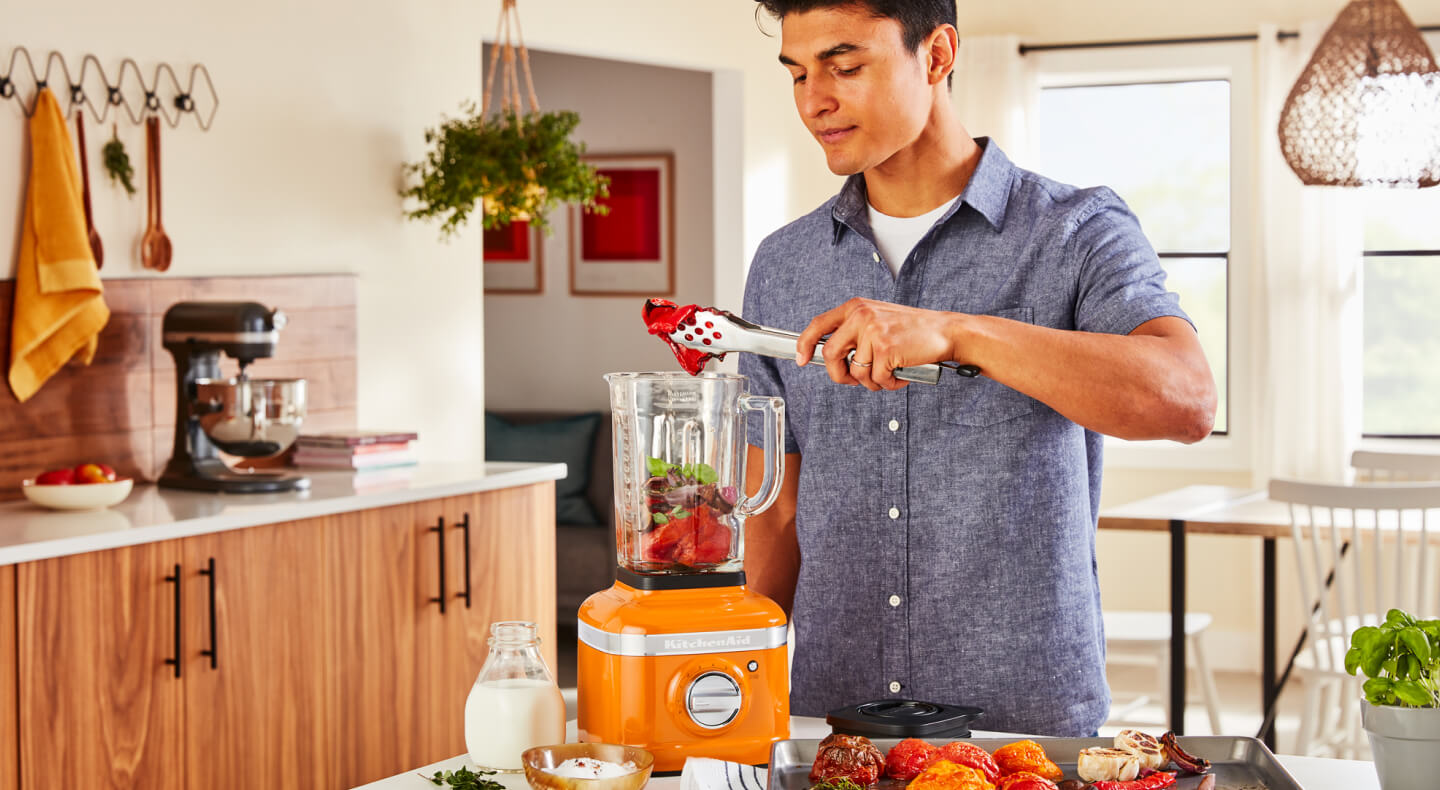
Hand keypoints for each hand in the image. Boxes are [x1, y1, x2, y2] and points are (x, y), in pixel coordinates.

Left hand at [796, 298, 963, 390]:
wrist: (946, 331)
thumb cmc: (913, 330)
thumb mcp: (878, 319)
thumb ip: (854, 332)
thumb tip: (830, 357)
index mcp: (856, 307)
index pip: (819, 324)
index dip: (805, 343)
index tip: (801, 358)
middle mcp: (861, 316)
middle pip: (830, 354)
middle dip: (839, 375)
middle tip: (854, 381)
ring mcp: (873, 332)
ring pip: (855, 372)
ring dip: (872, 381)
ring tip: (889, 373)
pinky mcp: (886, 349)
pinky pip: (876, 379)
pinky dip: (889, 384)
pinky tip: (901, 374)